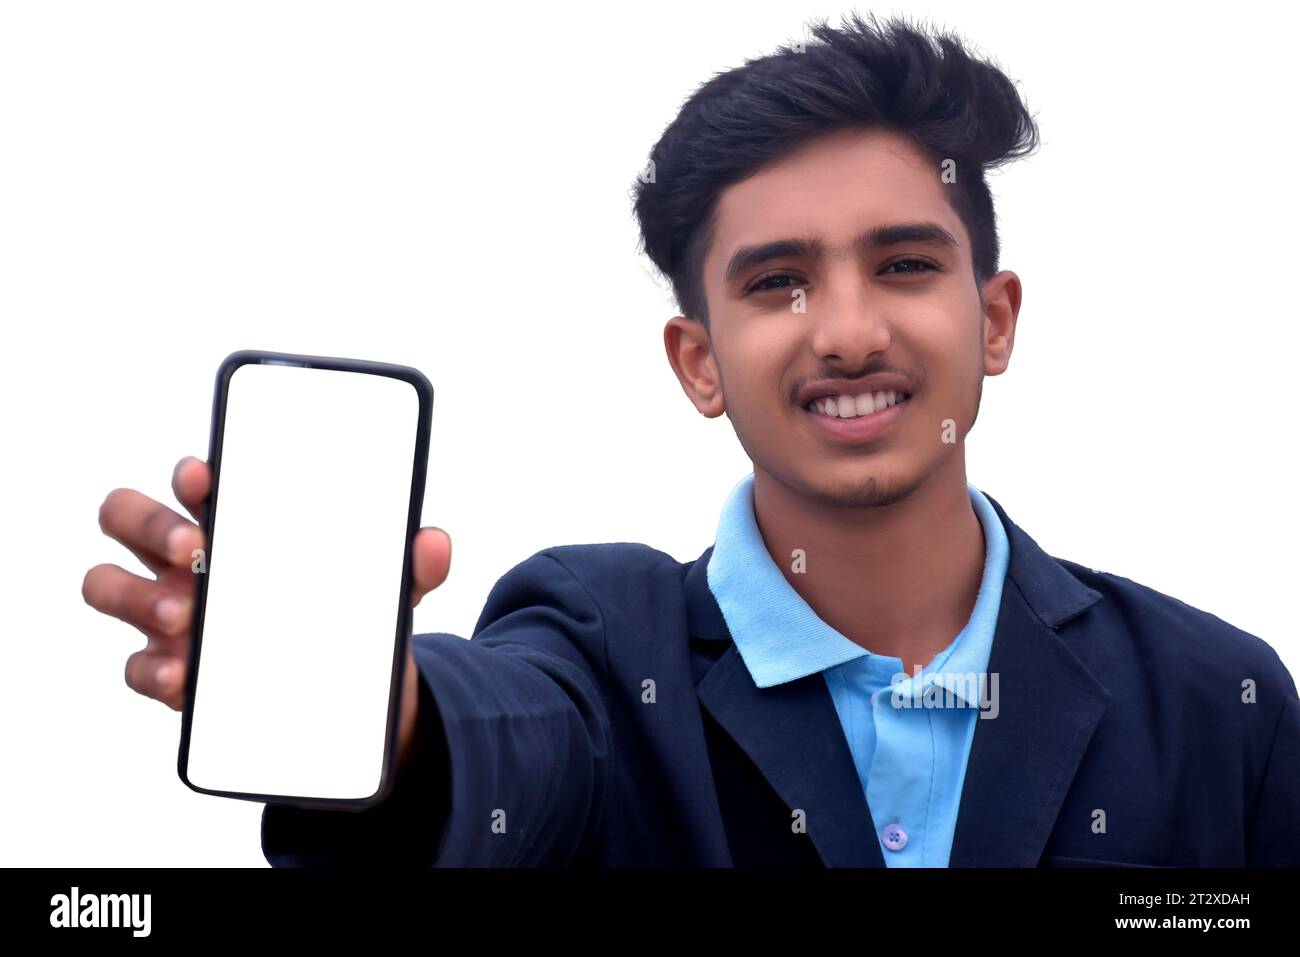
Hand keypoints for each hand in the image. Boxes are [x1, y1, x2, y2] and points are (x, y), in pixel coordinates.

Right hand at [84, 455, 450, 769]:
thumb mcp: (386, 588)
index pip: (192, 480)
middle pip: (126, 515)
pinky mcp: (171, 672)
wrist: (349, 692)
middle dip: (149, 523)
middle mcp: (186, 558)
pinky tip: (184, 676)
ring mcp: (169, 613)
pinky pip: (136, 667)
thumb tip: (434, 542)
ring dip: (135, 595)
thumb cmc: (345, 611)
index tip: (209, 477)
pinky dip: (152, 670)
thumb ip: (411, 564)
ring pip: (108, 584)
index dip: (191, 472)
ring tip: (187, 616)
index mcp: (233, 520)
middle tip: (197, 547)